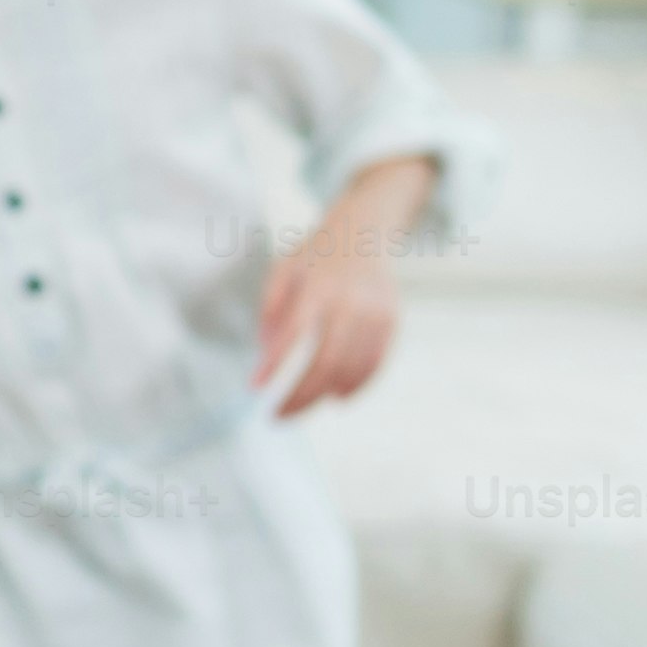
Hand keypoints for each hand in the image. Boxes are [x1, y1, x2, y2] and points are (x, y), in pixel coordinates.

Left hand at [256, 232, 400, 419]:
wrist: (365, 230)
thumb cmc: (315, 256)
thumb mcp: (284, 268)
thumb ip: (270, 306)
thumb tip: (265, 350)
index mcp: (317, 286)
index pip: (294, 332)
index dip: (275, 363)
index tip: (255, 387)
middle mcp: (349, 299)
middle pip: (326, 361)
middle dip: (300, 395)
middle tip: (277, 416)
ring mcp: (374, 310)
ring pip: (352, 367)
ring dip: (324, 394)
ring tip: (300, 407)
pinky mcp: (391, 319)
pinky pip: (376, 362)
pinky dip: (357, 385)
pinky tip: (337, 398)